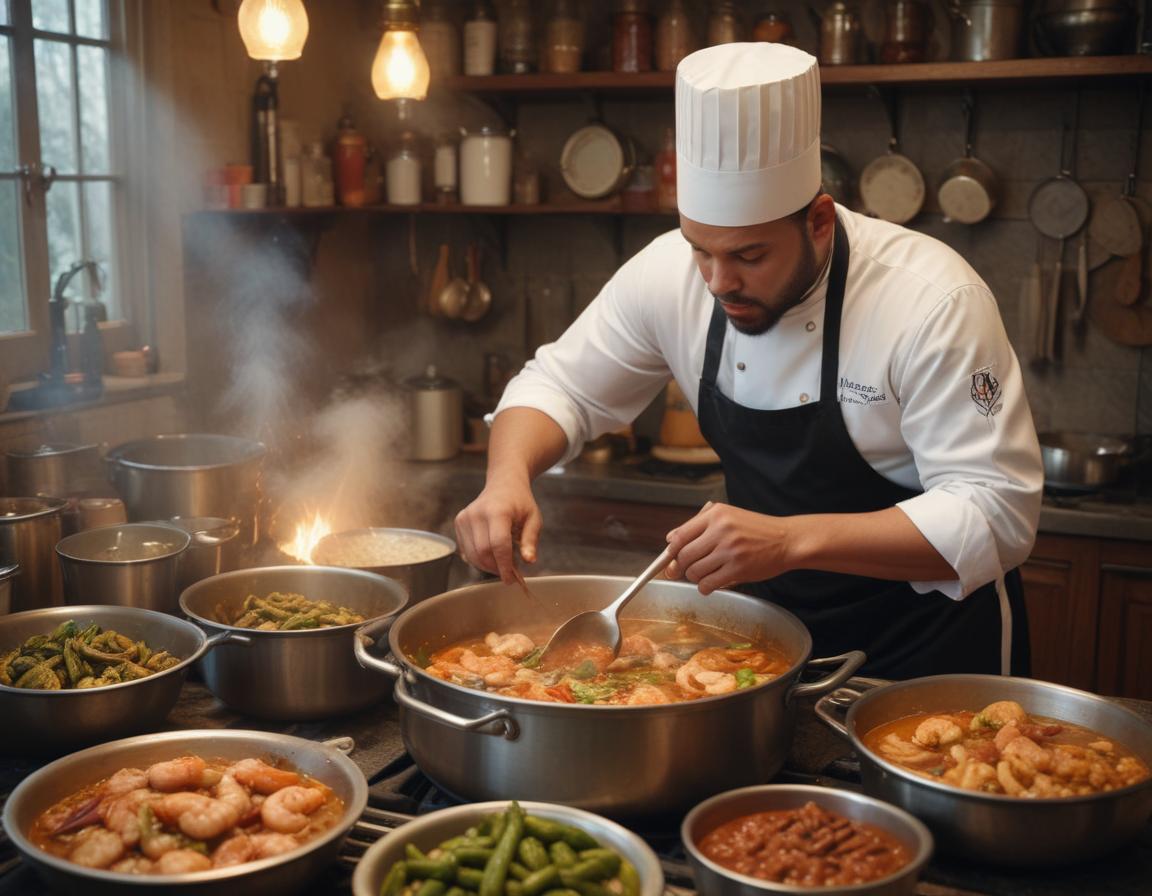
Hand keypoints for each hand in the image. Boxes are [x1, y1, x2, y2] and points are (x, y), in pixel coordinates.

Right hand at [454, 476, 541, 583]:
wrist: (504, 484)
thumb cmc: (520, 502)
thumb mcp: (533, 519)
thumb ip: (530, 540)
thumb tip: (529, 561)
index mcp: (497, 511)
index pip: (498, 544)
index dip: (504, 565)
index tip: (511, 579)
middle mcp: (477, 513)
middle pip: (483, 552)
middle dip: (496, 568)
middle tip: (509, 574)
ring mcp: (465, 517)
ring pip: (472, 554)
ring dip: (487, 566)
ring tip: (502, 565)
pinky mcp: (459, 522)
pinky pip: (466, 550)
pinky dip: (478, 559)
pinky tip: (491, 556)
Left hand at [664, 503, 794, 594]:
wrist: (787, 540)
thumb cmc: (756, 530)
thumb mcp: (728, 517)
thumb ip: (699, 526)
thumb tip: (670, 541)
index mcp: (716, 514)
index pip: (680, 535)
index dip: (671, 551)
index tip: (670, 559)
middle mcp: (721, 530)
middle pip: (684, 556)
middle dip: (681, 567)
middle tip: (688, 569)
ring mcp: (730, 550)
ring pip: (694, 571)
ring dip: (695, 577)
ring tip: (706, 574)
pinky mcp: (738, 569)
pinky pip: (708, 584)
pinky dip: (705, 587)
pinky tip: (712, 583)